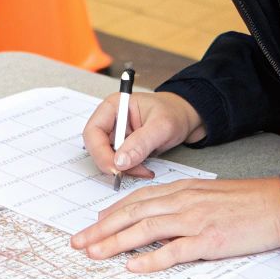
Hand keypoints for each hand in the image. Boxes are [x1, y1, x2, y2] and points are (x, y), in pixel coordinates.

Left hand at [70, 177, 279, 272]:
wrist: (279, 205)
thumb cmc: (247, 203)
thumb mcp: (208, 195)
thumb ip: (183, 205)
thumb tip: (159, 222)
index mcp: (182, 189)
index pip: (138, 200)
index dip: (111, 213)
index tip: (92, 224)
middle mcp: (183, 201)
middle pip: (132, 213)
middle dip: (101, 229)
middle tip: (78, 242)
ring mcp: (194, 220)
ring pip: (145, 230)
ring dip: (115, 242)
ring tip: (94, 253)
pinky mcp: (209, 240)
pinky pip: (173, 251)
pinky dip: (150, 259)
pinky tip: (133, 267)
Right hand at [83, 90, 204, 179]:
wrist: (186, 119)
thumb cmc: (174, 113)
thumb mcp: (162, 126)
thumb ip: (142, 143)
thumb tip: (120, 162)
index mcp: (113, 107)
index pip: (93, 132)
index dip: (100, 152)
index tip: (116, 168)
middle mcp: (110, 121)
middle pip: (96, 148)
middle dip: (112, 164)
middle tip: (133, 172)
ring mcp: (116, 135)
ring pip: (106, 159)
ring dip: (123, 169)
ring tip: (144, 170)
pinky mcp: (123, 148)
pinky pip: (118, 163)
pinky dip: (129, 170)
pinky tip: (144, 170)